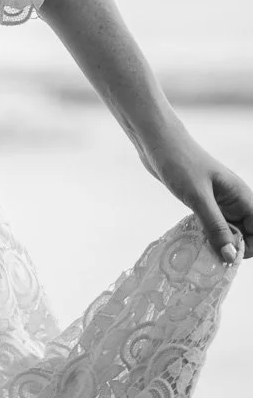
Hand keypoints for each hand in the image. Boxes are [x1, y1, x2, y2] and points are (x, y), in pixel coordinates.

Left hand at [140, 118, 252, 264]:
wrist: (155, 138)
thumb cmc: (179, 161)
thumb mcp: (198, 197)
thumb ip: (215, 226)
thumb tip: (231, 256)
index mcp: (240, 195)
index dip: (247, 246)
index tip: (227, 257)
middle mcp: (232, 200)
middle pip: (243, 234)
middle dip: (230, 248)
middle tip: (211, 259)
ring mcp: (216, 201)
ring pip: (225, 231)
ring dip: (216, 243)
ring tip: (200, 252)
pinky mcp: (200, 201)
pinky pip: (210, 225)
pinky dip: (204, 234)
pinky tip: (192, 241)